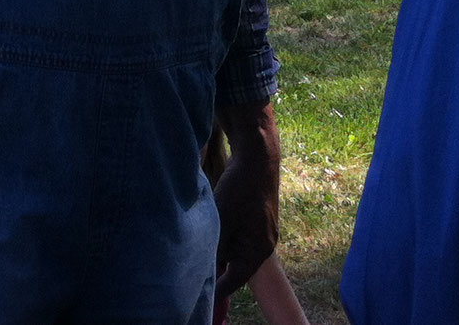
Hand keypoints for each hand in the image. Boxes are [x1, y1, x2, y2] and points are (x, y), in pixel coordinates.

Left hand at [212, 147, 279, 303]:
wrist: (257, 158)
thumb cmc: (239, 189)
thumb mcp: (223, 220)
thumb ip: (217, 247)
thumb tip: (207, 268)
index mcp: (258, 251)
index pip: (234, 281)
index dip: (216, 291)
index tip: (200, 301)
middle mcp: (264, 246)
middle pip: (236, 269)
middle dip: (217, 274)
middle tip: (194, 282)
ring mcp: (262, 234)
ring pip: (237, 253)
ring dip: (220, 255)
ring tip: (199, 260)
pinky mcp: (257, 221)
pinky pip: (240, 239)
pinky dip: (226, 241)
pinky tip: (212, 237)